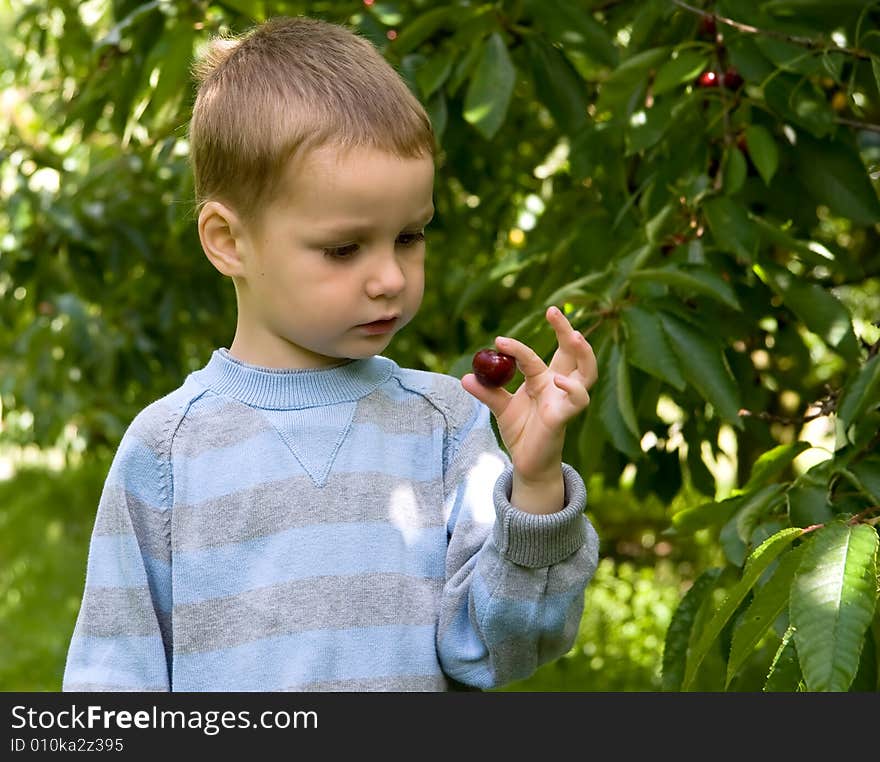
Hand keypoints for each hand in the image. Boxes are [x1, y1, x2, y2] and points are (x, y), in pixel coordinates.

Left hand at [461, 306, 598, 481]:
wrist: (527, 464)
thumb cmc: (520, 433)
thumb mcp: (500, 408)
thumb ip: (487, 392)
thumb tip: (465, 377)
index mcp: (542, 380)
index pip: (533, 356)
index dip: (516, 347)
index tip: (498, 340)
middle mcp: (558, 386)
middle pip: (572, 352)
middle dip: (566, 329)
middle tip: (552, 309)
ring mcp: (565, 400)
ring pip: (587, 372)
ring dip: (584, 352)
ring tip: (573, 335)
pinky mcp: (565, 417)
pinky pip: (578, 400)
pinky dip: (572, 388)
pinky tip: (558, 380)